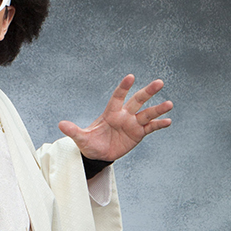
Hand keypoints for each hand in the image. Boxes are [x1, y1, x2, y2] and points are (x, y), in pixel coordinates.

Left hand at [57, 75, 172, 164]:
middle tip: (159, 82)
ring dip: (158, 109)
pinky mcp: (138, 134)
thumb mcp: (81, 138)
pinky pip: (150, 128)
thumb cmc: (90, 143)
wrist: (99, 154)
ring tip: (169, 104)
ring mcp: (133, 124)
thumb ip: (73, 131)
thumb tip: (60, 125)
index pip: (118, 97)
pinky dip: (159, 125)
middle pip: (137, 101)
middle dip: (147, 92)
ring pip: (147, 113)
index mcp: (111, 113)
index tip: (130, 77)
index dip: (124, 87)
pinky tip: (168, 121)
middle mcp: (124, 115)